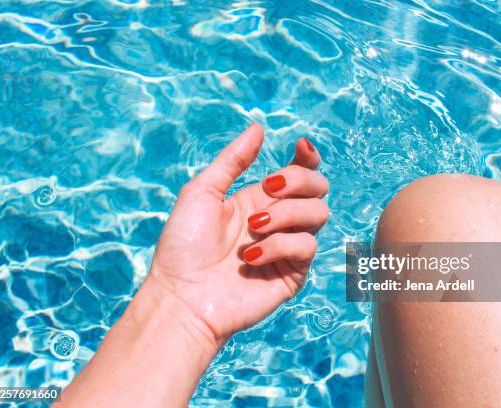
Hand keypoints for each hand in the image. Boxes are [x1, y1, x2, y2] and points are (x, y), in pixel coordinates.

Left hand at [148, 124, 328, 346]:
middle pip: (317, 187)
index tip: (301, 147)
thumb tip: (258, 128)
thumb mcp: (202, 192)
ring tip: (252, 229)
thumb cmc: (184, 246)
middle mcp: (278, 220)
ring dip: (285, 214)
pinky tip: (250, 257)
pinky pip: (306, 246)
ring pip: (318, 213)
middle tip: (268, 189)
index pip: (299, 172)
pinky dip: (279, 245)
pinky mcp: (293, 272)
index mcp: (259, 199)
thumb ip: (232, 160)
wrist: (182, 297)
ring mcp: (288, 246)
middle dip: (299, 180)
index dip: (307, 158)